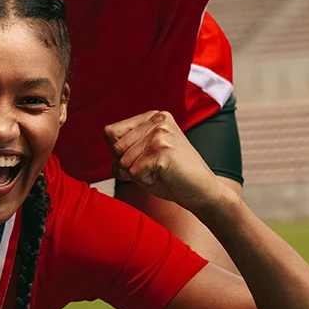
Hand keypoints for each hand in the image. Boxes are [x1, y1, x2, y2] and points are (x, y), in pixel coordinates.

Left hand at [104, 111, 231, 214]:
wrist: (202, 191)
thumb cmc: (170, 176)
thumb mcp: (142, 156)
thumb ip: (122, 149)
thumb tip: (107, 144)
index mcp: (151, 117)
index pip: (110, 132)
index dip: (119, 153)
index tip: (143, 158)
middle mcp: (157, 119)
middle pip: (115, 148)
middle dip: (128, 165)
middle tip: (154, 167)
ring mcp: (161, 133)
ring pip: (123, 161)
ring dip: (137, 174)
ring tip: (160, 171)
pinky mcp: (162, 149)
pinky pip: (133, 171)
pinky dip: (145, 180)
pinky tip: (164, 175)